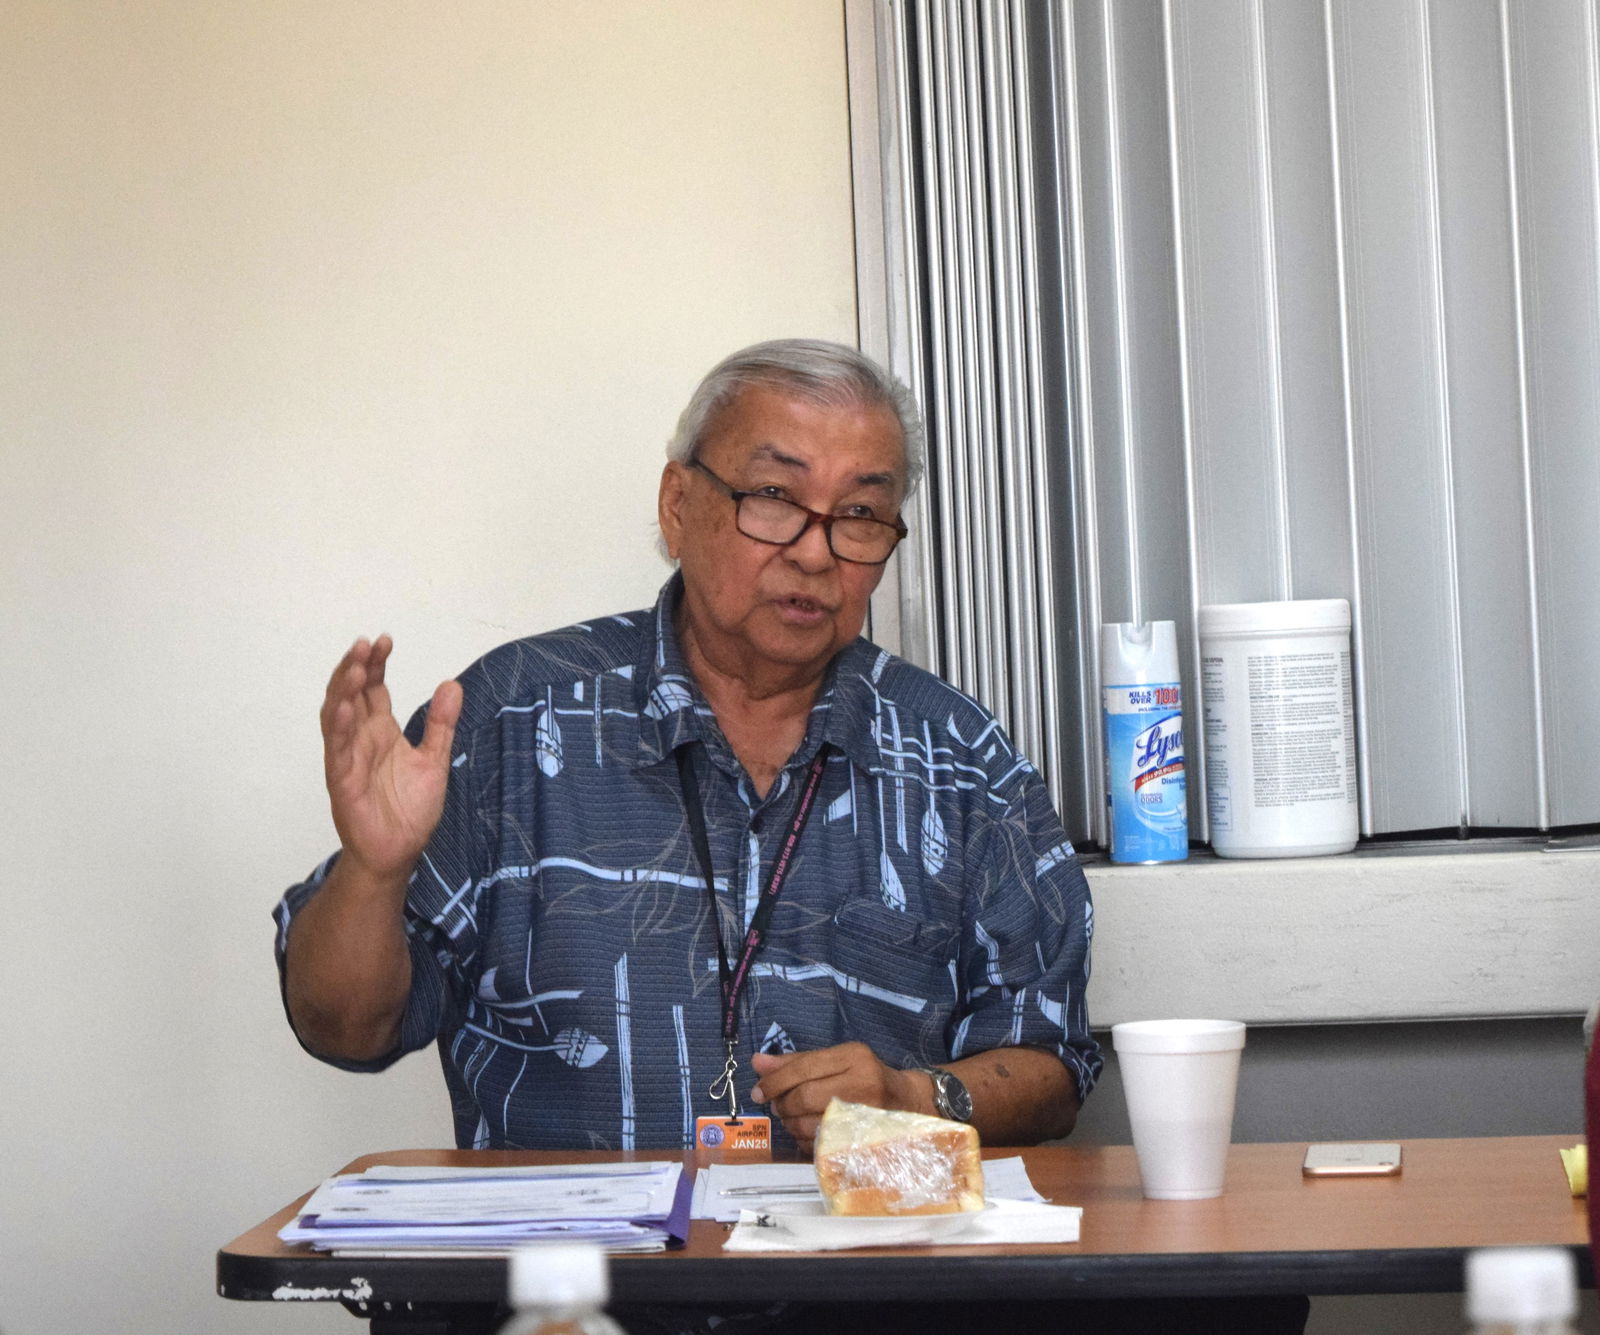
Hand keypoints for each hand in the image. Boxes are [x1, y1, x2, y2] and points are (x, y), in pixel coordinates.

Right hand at [321, 635, 461, 881]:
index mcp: (380, 731)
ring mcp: (348, 758)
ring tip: (356, 665)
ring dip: (343, 689)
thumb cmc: (409, 809)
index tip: (385, 640)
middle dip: (357, 667)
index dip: (377, 664)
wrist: (398, 852)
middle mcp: (360, 739)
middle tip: (367, 643)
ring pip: (337, 716)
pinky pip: (337, 751)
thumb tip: (452, 684)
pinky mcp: (342, 781)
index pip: (374, 688)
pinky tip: (345, 707)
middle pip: (351, 694)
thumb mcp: (435, 760)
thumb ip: (443, 724)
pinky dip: (339, 728)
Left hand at [749, 1042, 919, 1154]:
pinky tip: (806, 1132)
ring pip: (808, 1124)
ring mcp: (864, 1114)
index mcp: (854, 1057)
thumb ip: (797, 1062)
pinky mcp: (862, 1141)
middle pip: (804, 1097)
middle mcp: (862, 1083)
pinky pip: (818, 1144)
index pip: (803, 1068)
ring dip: (790, 1124)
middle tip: (777, 1105)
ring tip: (791, 1117)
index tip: (758, 1090)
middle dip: (782, 1104)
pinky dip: (803, 1140)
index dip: (774, 1081)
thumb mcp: (838, 1060)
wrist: (908, 1103)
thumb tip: (757, 1062)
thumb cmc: (867, 1077)